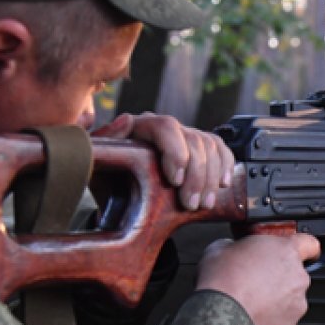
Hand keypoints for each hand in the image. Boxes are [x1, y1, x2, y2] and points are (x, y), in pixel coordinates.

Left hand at [93, 112, 234, 210]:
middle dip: (196, 176)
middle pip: (193, 140)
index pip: (165, 127)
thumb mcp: (98, 165)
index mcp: (140, 127)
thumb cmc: (107, 181)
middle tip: (191, 204)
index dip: (175, 152)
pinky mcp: (199, 149)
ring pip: (210, 147)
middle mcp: (165, 128)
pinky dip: (226, 165)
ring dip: (211, 178)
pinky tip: (223, 183)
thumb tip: (126, 120)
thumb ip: (104, 141)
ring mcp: (184, 137)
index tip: (175, 181)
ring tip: (204, 204)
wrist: (118, 197)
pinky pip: (220, 149)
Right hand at [195, 234, 321, 324]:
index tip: (302, 251)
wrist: (219, 315)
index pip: (309, 243)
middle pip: (295, 275)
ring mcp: (296, 305)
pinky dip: (268, 321)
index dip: (304, 247)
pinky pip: (280, 322)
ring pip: (289, 300)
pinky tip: (249, 317)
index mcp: (286, 252)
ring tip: (248, 302)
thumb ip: (236, 245)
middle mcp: (297, 278)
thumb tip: (231, 250)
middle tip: (254, 280)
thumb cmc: (222, 280)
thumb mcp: (220, 248)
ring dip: (274, 300)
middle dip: (277, 278)